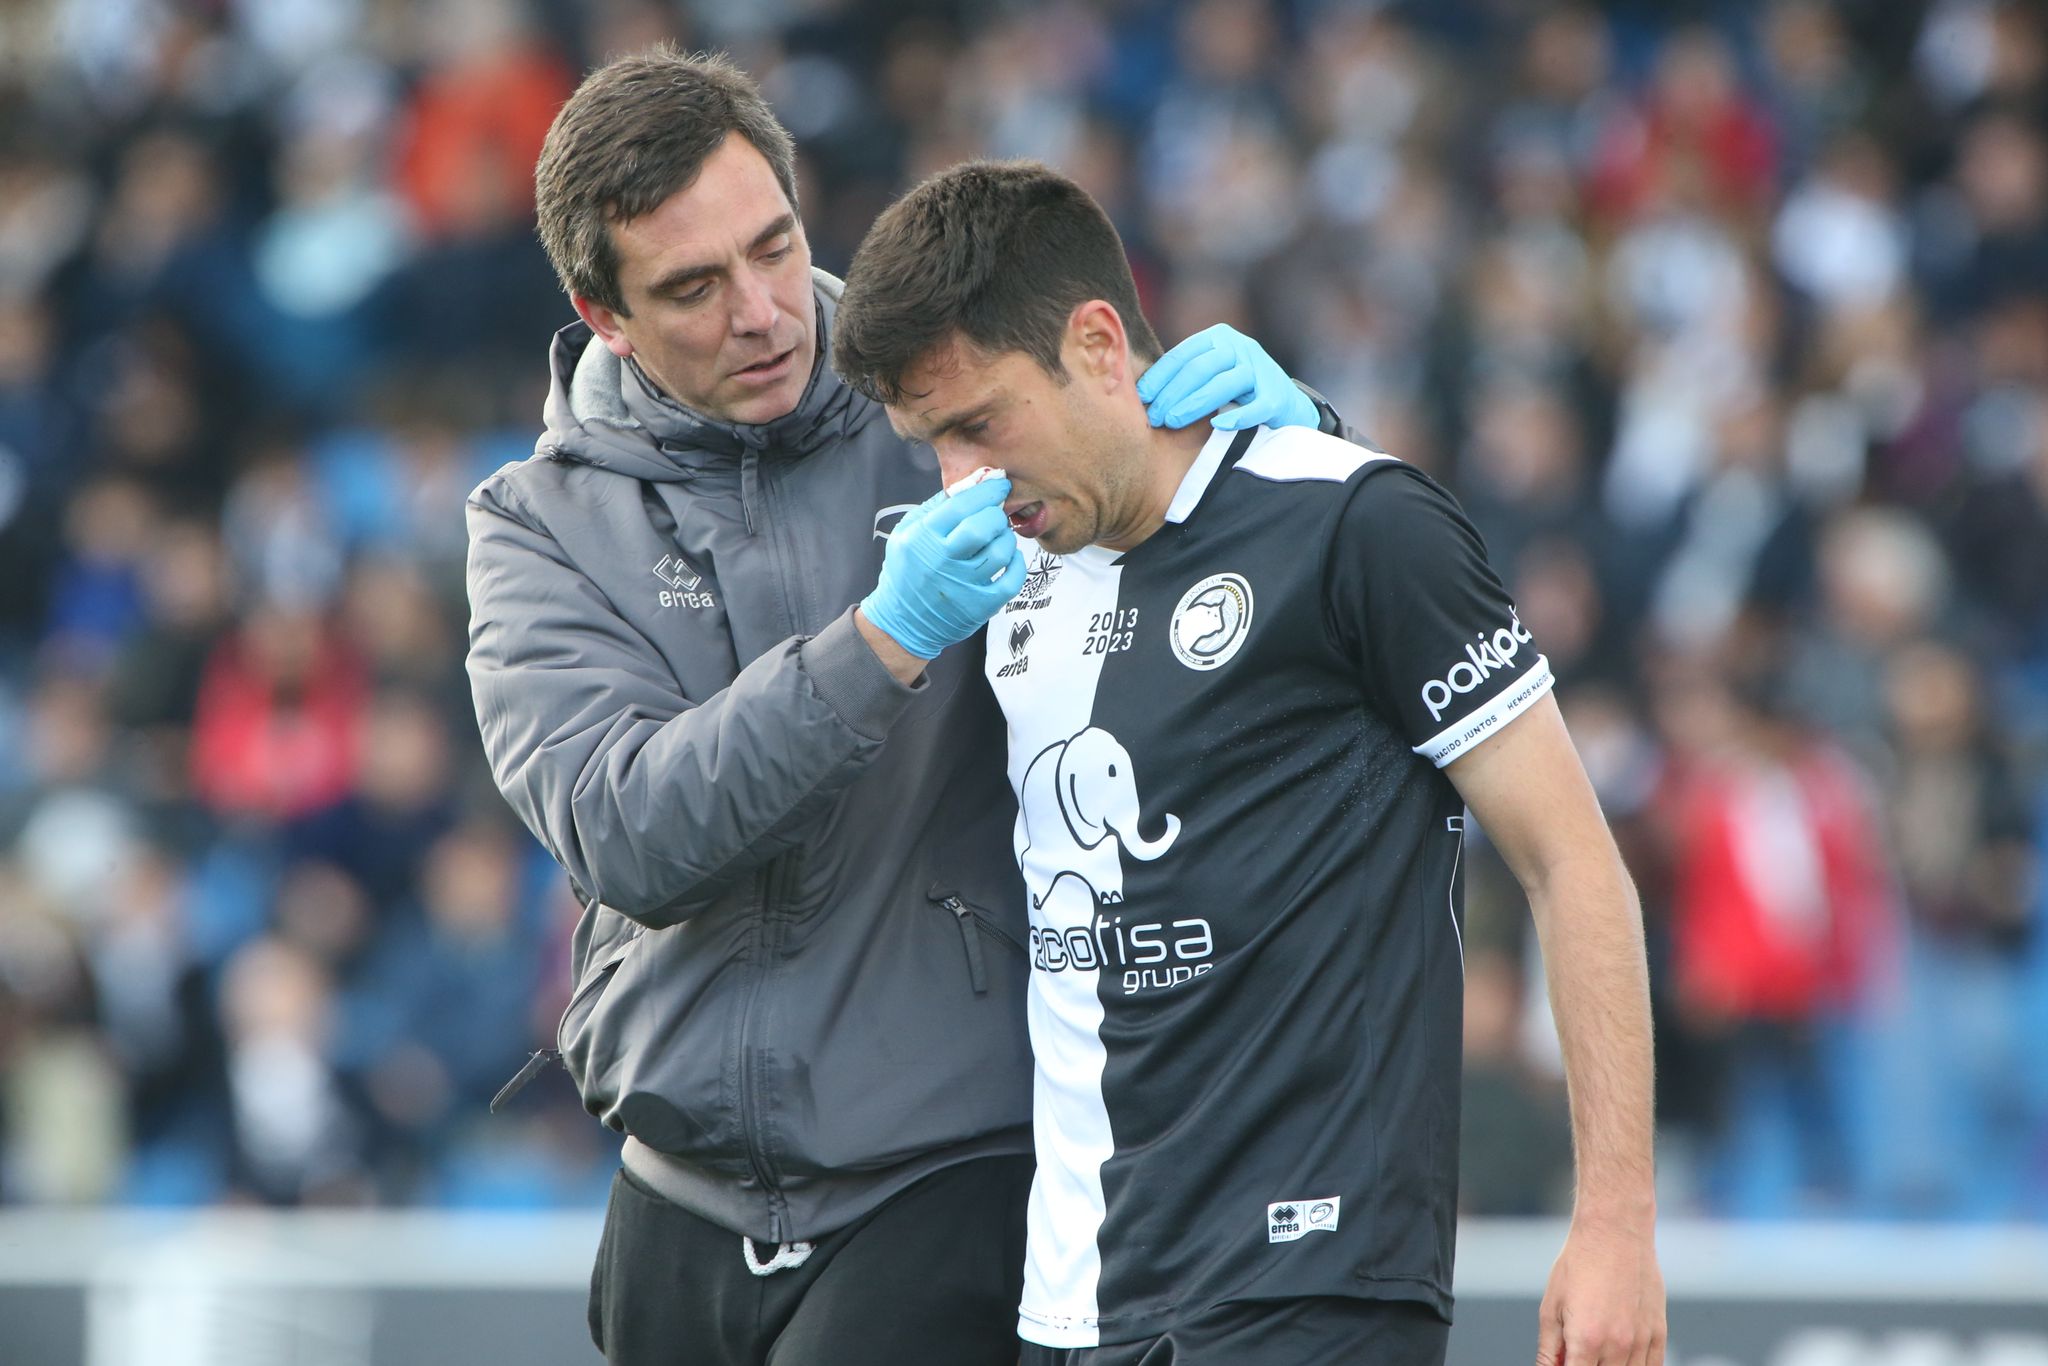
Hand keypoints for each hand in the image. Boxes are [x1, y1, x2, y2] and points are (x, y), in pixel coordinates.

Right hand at [859, 477, 1026, 659]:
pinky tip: (1010, 558)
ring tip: (1000, 536)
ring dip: (1007, 538)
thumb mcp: (906, 534)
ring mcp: (962, 585)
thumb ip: (933, 509)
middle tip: (996, 515)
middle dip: (997, 514)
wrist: (902, 623)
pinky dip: (1017, 564)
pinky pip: (1011, 580)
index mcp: (923, 537)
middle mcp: (942, 560)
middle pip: (983, 527)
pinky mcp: (979, 606)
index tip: (999, 485)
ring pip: (1001, 551)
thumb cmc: (906, 572)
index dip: (986, 491)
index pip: (961, 505)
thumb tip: (967, 485)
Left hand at [1136, 323, 1317, 430]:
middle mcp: (1241, 347)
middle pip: (1201, 368)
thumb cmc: (1234, 392)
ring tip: (1173, 422)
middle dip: (1173, 393)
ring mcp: (1262, 370)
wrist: (1283, 405)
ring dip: (1195, 404)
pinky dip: (1238, 415)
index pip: (1182, 355)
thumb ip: (1181, 376)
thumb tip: (1137, 393)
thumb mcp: (1207, 375)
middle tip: (1154, 416)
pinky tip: (1218, 424)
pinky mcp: (1278, 396)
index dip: (1159, 377)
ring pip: (1226, 383)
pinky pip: (1257, 405)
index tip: (1140, 399)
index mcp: (1218, 338)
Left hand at [1535, 1219, 1665, 1365]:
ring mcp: (1642, 1340)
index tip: (1565, 1362)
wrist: (1615, 1231)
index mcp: (1586, 1341)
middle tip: (1578, 1352)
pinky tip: (1621, 1358)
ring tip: (1597, 1349)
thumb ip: (1549, 1350)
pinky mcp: (1658, 1332)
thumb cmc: (1578, 1265)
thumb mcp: (1551, 1307)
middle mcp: (1618, 1346)